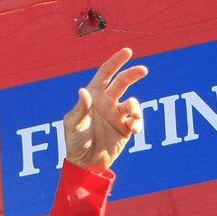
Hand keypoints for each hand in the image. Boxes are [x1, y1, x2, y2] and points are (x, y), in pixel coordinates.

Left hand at [63, 48, 147, 171]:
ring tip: (132, 116)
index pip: (105, 73)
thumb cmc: (75, 142)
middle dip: (133, 74)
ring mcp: (117, 115)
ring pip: (133, 102)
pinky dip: (138, 123)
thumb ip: (80, 109)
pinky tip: (134, 129)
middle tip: (143, 70)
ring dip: (135, 107)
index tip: (128, 51)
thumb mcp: (73, 125)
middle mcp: (107, 102)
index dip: (116, 61)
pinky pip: (137, 121)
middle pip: (123, 82)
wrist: (85, 164)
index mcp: (94, 96)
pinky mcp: (126, 129)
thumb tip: (84, 91)